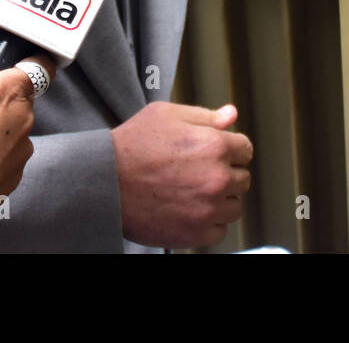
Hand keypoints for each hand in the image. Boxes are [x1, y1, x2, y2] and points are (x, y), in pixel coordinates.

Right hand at [0, 38, 50, 252]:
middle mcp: (25, 116)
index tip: (10, 66)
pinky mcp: (20, 168)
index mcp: (9, 91)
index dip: (27, 61)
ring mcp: (25, 144)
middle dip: (1, 96)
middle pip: (23, 94)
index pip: (39, 64)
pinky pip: (12, 148)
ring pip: (16, 123)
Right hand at [112, 100, 252, 248]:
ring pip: (234, 206)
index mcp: (214, 145)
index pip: (245, 149)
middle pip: (242, 179)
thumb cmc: (131, 145)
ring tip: (191, 191)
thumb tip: (230, 115)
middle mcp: (217, 178)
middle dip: (225, 173)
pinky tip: (187, 209)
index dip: (229, 149)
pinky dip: (208, 222)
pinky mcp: (196, 233)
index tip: (212, 154)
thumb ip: (204, 116)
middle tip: (196, 172)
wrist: (104, 181)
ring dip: (220, 200)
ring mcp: (208, 208)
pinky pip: (219, 230)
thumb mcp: (166, 115)